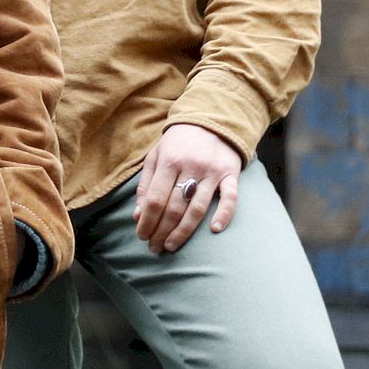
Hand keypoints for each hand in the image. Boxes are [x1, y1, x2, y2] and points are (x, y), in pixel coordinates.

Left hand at [133, 123, 242, 254]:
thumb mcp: (156, 156)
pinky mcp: (231, 174)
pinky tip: (214, 230)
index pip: (155, 198)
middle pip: (174, 207)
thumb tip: (138, 214)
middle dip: (161, 230)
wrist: (211, 120)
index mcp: (169, 161)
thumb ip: (146, 184)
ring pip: (197, 208)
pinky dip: (223, 214)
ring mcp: (212, 172)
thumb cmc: (178, 142)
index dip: (147, 220)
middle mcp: (190, 167)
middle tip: (154, 248)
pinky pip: (230, 198)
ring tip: (171, 246)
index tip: (141, 236)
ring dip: (183, 231)